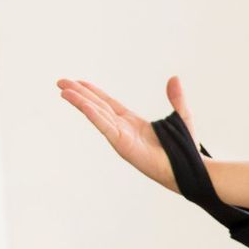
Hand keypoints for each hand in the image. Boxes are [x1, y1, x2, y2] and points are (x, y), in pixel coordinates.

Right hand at [56, 74, 198, 191]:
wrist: (188, 170)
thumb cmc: (184, 149)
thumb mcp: (181, 116)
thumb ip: (177, 98)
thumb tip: (175, 78)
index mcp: (132, 122)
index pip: (107, 103)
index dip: (92, 92)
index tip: (78, 82)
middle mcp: (123, 128)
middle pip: (97, 106)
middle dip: (79, 94)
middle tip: (60, 82)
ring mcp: (121, 137)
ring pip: (97, 115)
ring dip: (80, 102)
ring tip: (63, 91)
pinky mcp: (123, 145)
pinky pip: (106, 127)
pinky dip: (94, 116)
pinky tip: (82, 105)